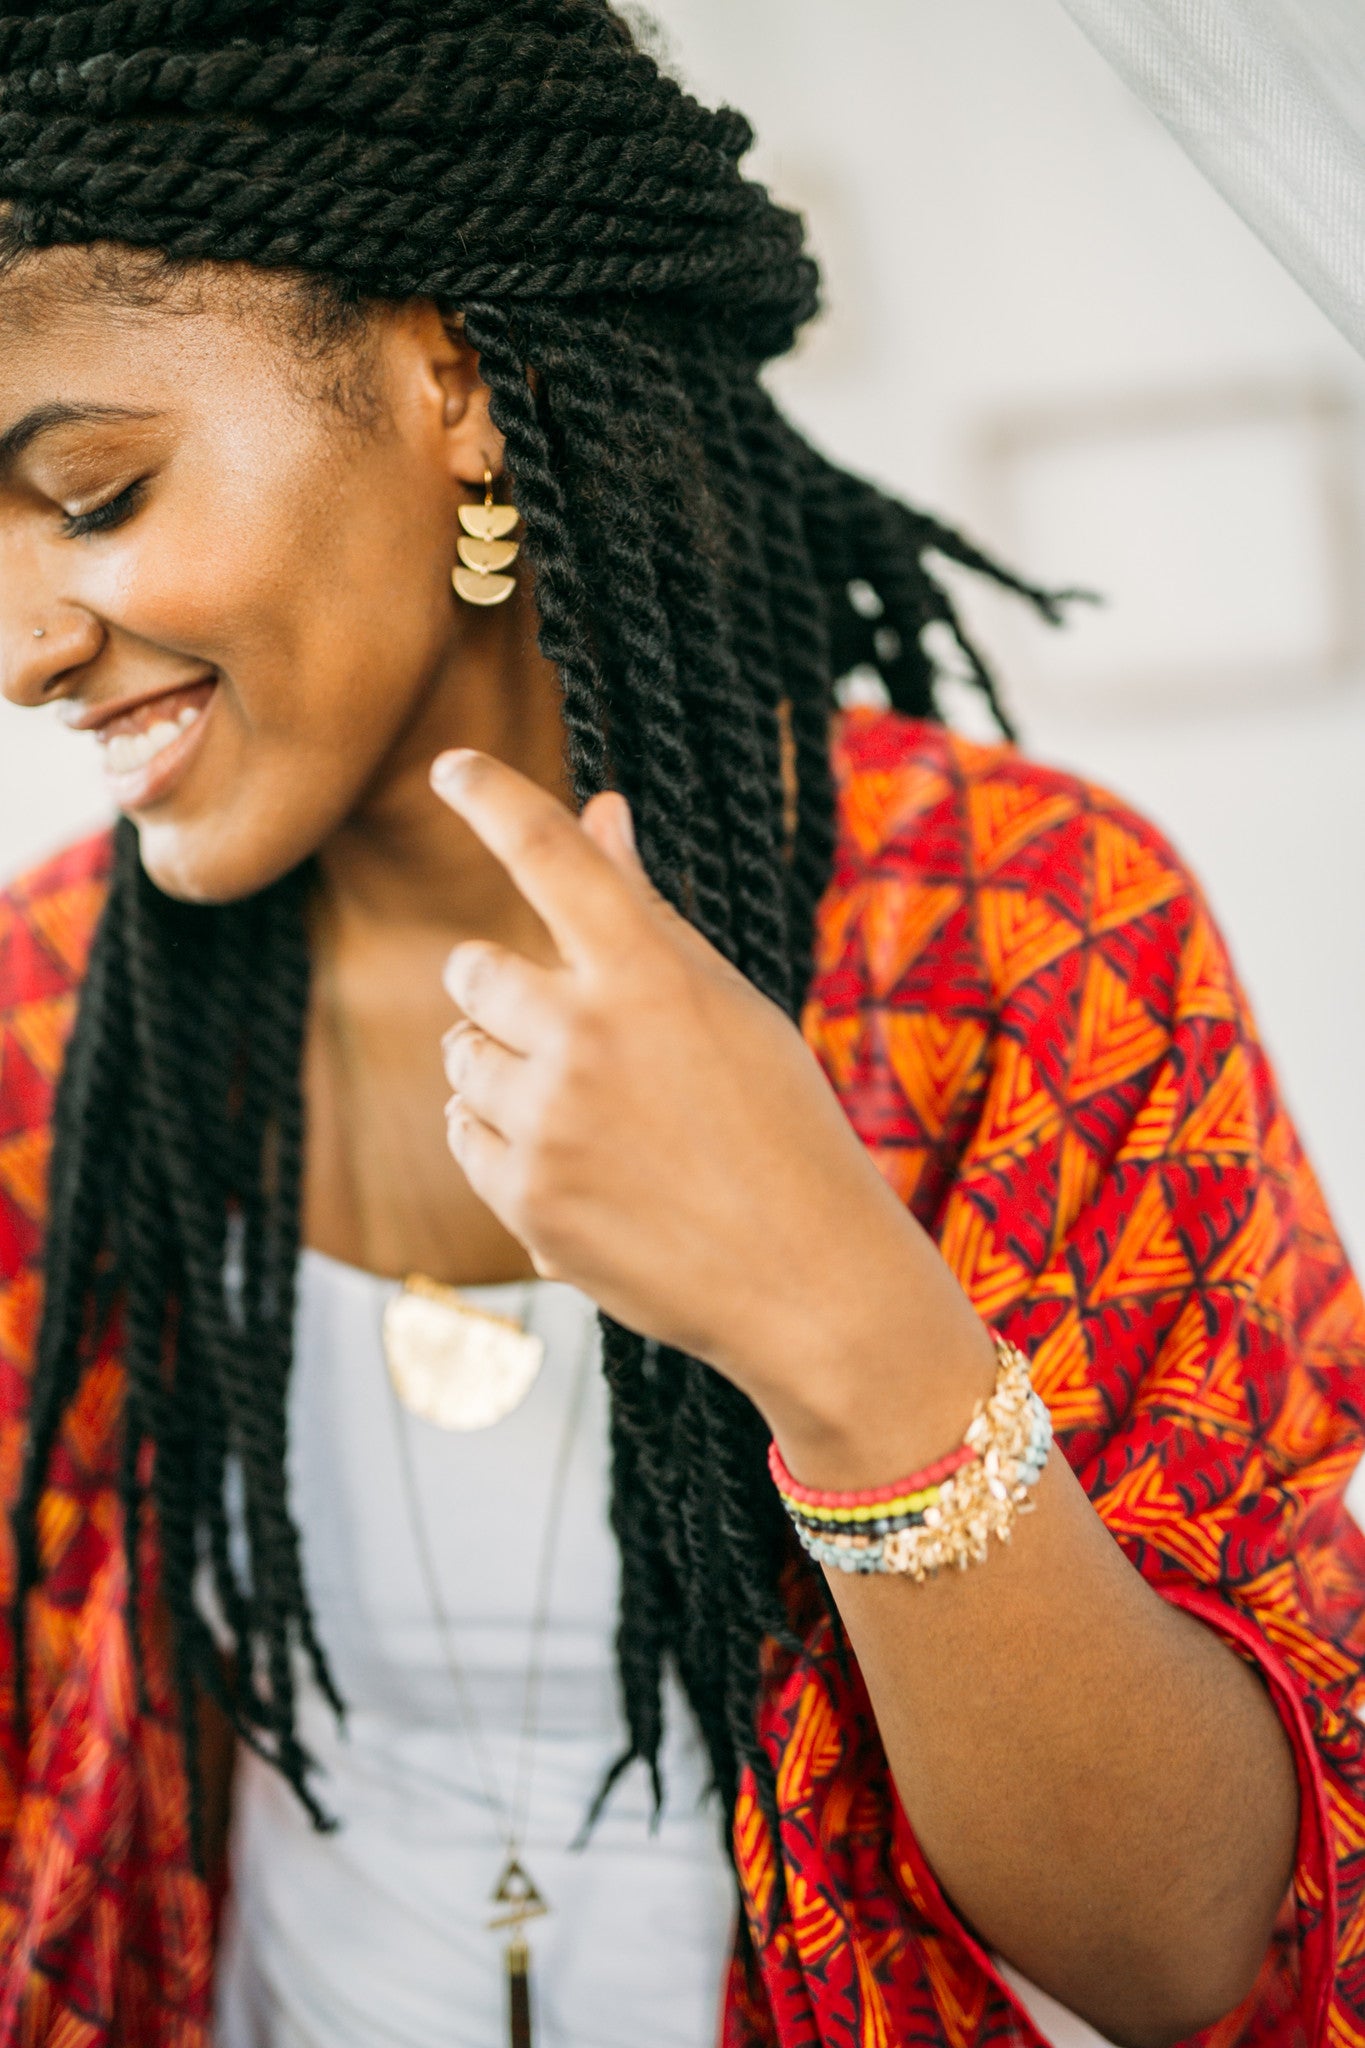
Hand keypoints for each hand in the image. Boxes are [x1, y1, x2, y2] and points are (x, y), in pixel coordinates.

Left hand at [431, 748, 991, 1458]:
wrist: (807, 1279)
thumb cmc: (780, 1125)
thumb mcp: (726, 1004)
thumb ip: (645, 911)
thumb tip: (602, 811)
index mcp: (650, 973)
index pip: (551, 854)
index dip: (492, 797)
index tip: (450, 764)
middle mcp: (587, 1037)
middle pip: (472, 972)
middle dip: (503, 992)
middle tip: (569, 1033)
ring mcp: (549, 1123)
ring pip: (461, 1058)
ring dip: (501, 1070)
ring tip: (585, 1111)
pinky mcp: (522, 1200)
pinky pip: (465, 1135)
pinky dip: (502, 1141)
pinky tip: (578, 1164)